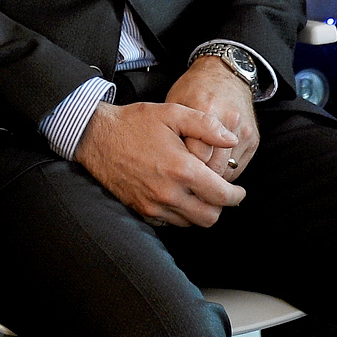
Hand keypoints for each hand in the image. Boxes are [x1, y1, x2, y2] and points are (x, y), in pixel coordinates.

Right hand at [72, 100, 246, 227]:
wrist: (97, 136)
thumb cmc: (135, 122)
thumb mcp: (173, 113)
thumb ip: (206, 125)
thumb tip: (231, 140)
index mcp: (182, 169)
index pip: (221, 196)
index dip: (236, 195)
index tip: (239, 191)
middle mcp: (169, 193)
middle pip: (209, 217)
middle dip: (220, 207)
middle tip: (220, 193)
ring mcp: (153, 205)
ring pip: (190, 223)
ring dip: (200, 211)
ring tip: (199, 192)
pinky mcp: (141, 210)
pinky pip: (170, 223)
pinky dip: (180, 214)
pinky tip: (179, 195)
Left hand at [165, 56, 260, 177]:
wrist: (225, 73)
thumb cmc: (194, 89)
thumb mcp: (176, 102)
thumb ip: (174, 131)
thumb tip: (171, 164)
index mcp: (205, 109)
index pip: (194, 155)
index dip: (183, 169)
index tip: (174, 174)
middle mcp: (228, 120)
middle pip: (213, 167)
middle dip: (198, 179)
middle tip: (184, 181)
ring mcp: (243, 131)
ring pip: (227, 171)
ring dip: (212, 179)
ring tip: (197, 177)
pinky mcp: (253, 138)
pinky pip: (238, 168)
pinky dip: (225, 173)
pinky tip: (212, 168)